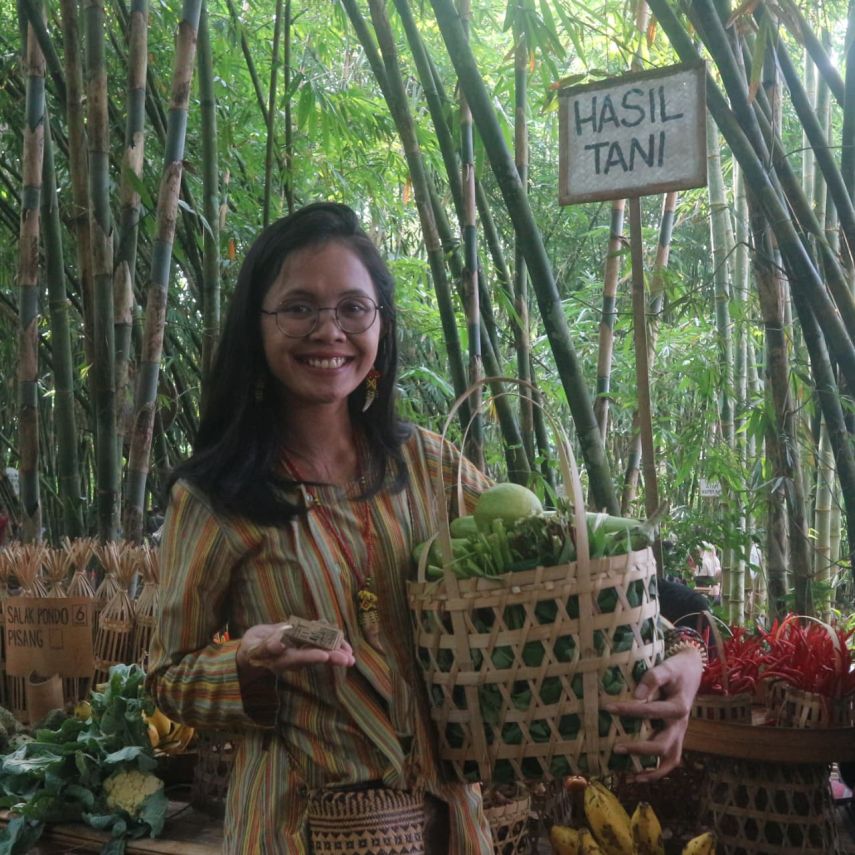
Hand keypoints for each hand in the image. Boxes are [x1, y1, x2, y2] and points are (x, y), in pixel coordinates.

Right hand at [236, 622, 355, 677]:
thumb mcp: (253, 648)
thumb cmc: (251, 650)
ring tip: (350, 652)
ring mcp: (300, 650)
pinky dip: (328, 635)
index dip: (311, 657)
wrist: (253, 651)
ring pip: (320, 648)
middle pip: (315, 656)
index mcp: (282, 659)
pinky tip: (339, 636)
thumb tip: (279, 643)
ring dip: (335, 649)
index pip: (298, 658)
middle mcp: (294, 656)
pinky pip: (317, 638)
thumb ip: (265, 646)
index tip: (325, 656)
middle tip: (350, 660)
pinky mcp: (302, 643)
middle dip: (332, 657)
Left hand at [605, 648, 703, 781]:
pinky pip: (670, 760)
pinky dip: (657, 771)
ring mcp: (679, 734)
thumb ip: (653, 678)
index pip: (651, 711)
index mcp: (678, 707)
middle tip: (616, 748)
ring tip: (631, 776)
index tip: (608, 708)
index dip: (629, 710)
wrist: (692, 671)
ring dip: (651, 770)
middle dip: (639, 749)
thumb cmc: (676, 670)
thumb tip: (637, 695)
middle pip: (662, 745)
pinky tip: (639, 776)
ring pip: (669, 759)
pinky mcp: (676, 738)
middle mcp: (680, 725)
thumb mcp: (667, 668)